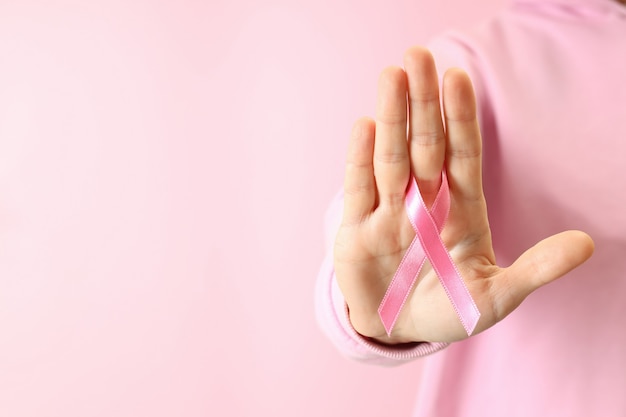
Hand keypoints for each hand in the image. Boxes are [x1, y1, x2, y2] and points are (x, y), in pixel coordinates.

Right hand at [333, 46, 593, 343]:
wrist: (398, 331)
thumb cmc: (449, 311)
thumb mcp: (496, 297)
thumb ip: (536, 270)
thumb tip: (587, 244)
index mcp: (460, 211)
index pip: (462, 156)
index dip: (461, 119)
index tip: (459, 77)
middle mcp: (423, 203)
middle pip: (424, 145)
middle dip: (423, 103)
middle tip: (418, 55)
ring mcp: (388, 213)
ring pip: (391, 158)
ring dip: (391, 118)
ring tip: (392, 76)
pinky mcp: (356, 230)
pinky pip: (360, 190)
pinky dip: (361, 160)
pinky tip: (365, 125)